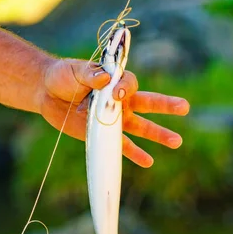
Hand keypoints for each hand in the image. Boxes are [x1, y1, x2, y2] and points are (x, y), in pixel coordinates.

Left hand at [39, 58, 189, 167]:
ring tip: (177, 142)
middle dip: (166, 106)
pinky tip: (149, 162)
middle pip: (148, 103)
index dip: (126, 87)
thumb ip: (90, 74)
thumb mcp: (73, 71)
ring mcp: (115, 119)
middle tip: (185, 107)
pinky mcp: (105, 135)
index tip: (117, 93)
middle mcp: (120, 100)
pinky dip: (136, 154)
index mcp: (114, 81)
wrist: (47, 93)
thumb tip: (105, 78)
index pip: (130, 83)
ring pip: (142, 127)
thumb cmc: (62, 76)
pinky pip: (123, 147)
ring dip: (159, 134)